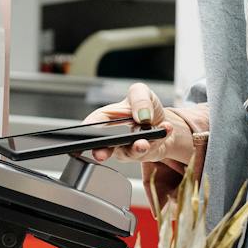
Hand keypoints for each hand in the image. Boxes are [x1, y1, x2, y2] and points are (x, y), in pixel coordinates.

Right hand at [84, 83, 202, 166]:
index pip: (90, 126)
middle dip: (102, 152)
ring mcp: (128, 148)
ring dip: (137, 148)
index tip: (84, 139)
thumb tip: (142, 115)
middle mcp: (113, 137)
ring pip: (129, 153)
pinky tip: (165, 128)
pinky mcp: (143, 155)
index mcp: (106, 119)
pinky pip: (150, 151)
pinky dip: (160, 138)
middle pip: (102, 148)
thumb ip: (139, 98)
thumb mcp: (141, 92)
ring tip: (143, 142)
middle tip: (101, 154)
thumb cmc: (145, 108)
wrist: (164, 122)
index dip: (82, 135)